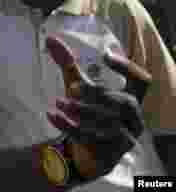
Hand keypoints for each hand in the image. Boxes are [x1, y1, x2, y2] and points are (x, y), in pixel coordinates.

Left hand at [44, 35, 151, 178]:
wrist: (86, 152)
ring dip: (82, 112)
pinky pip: (95, 140)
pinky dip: (71, 127)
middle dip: (98, 94)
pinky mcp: (113, 152)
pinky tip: (52, 116)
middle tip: (71, 88)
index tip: (104, 56)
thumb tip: (50, 38)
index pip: (142, 81)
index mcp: (130, 98)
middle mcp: (134, 118)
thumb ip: (67, 65)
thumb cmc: (86, 113)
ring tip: (58, 103)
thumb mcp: (77, 88)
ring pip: (111, 124)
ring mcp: (127, 137)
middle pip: (126, 103)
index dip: (128, 68)